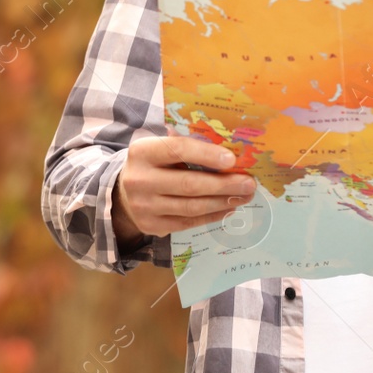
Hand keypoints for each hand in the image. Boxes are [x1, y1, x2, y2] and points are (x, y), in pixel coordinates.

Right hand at [113, 136, 256, 240]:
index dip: (206, 155)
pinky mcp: (151, 225)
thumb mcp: (159, 148)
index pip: (178, 150)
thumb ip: (185, 146)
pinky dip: (211, 216)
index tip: (232, 159)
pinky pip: (187, 222)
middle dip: (223, 184)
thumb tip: (228, 152)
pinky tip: (227, 209)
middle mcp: (139, 180)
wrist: (123, 194)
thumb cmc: (152, 165)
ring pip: (191, 207)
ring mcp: (144, 206)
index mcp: (142, 152)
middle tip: (248, 183)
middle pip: (188, 184)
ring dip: (222, 202)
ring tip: (243, 197)